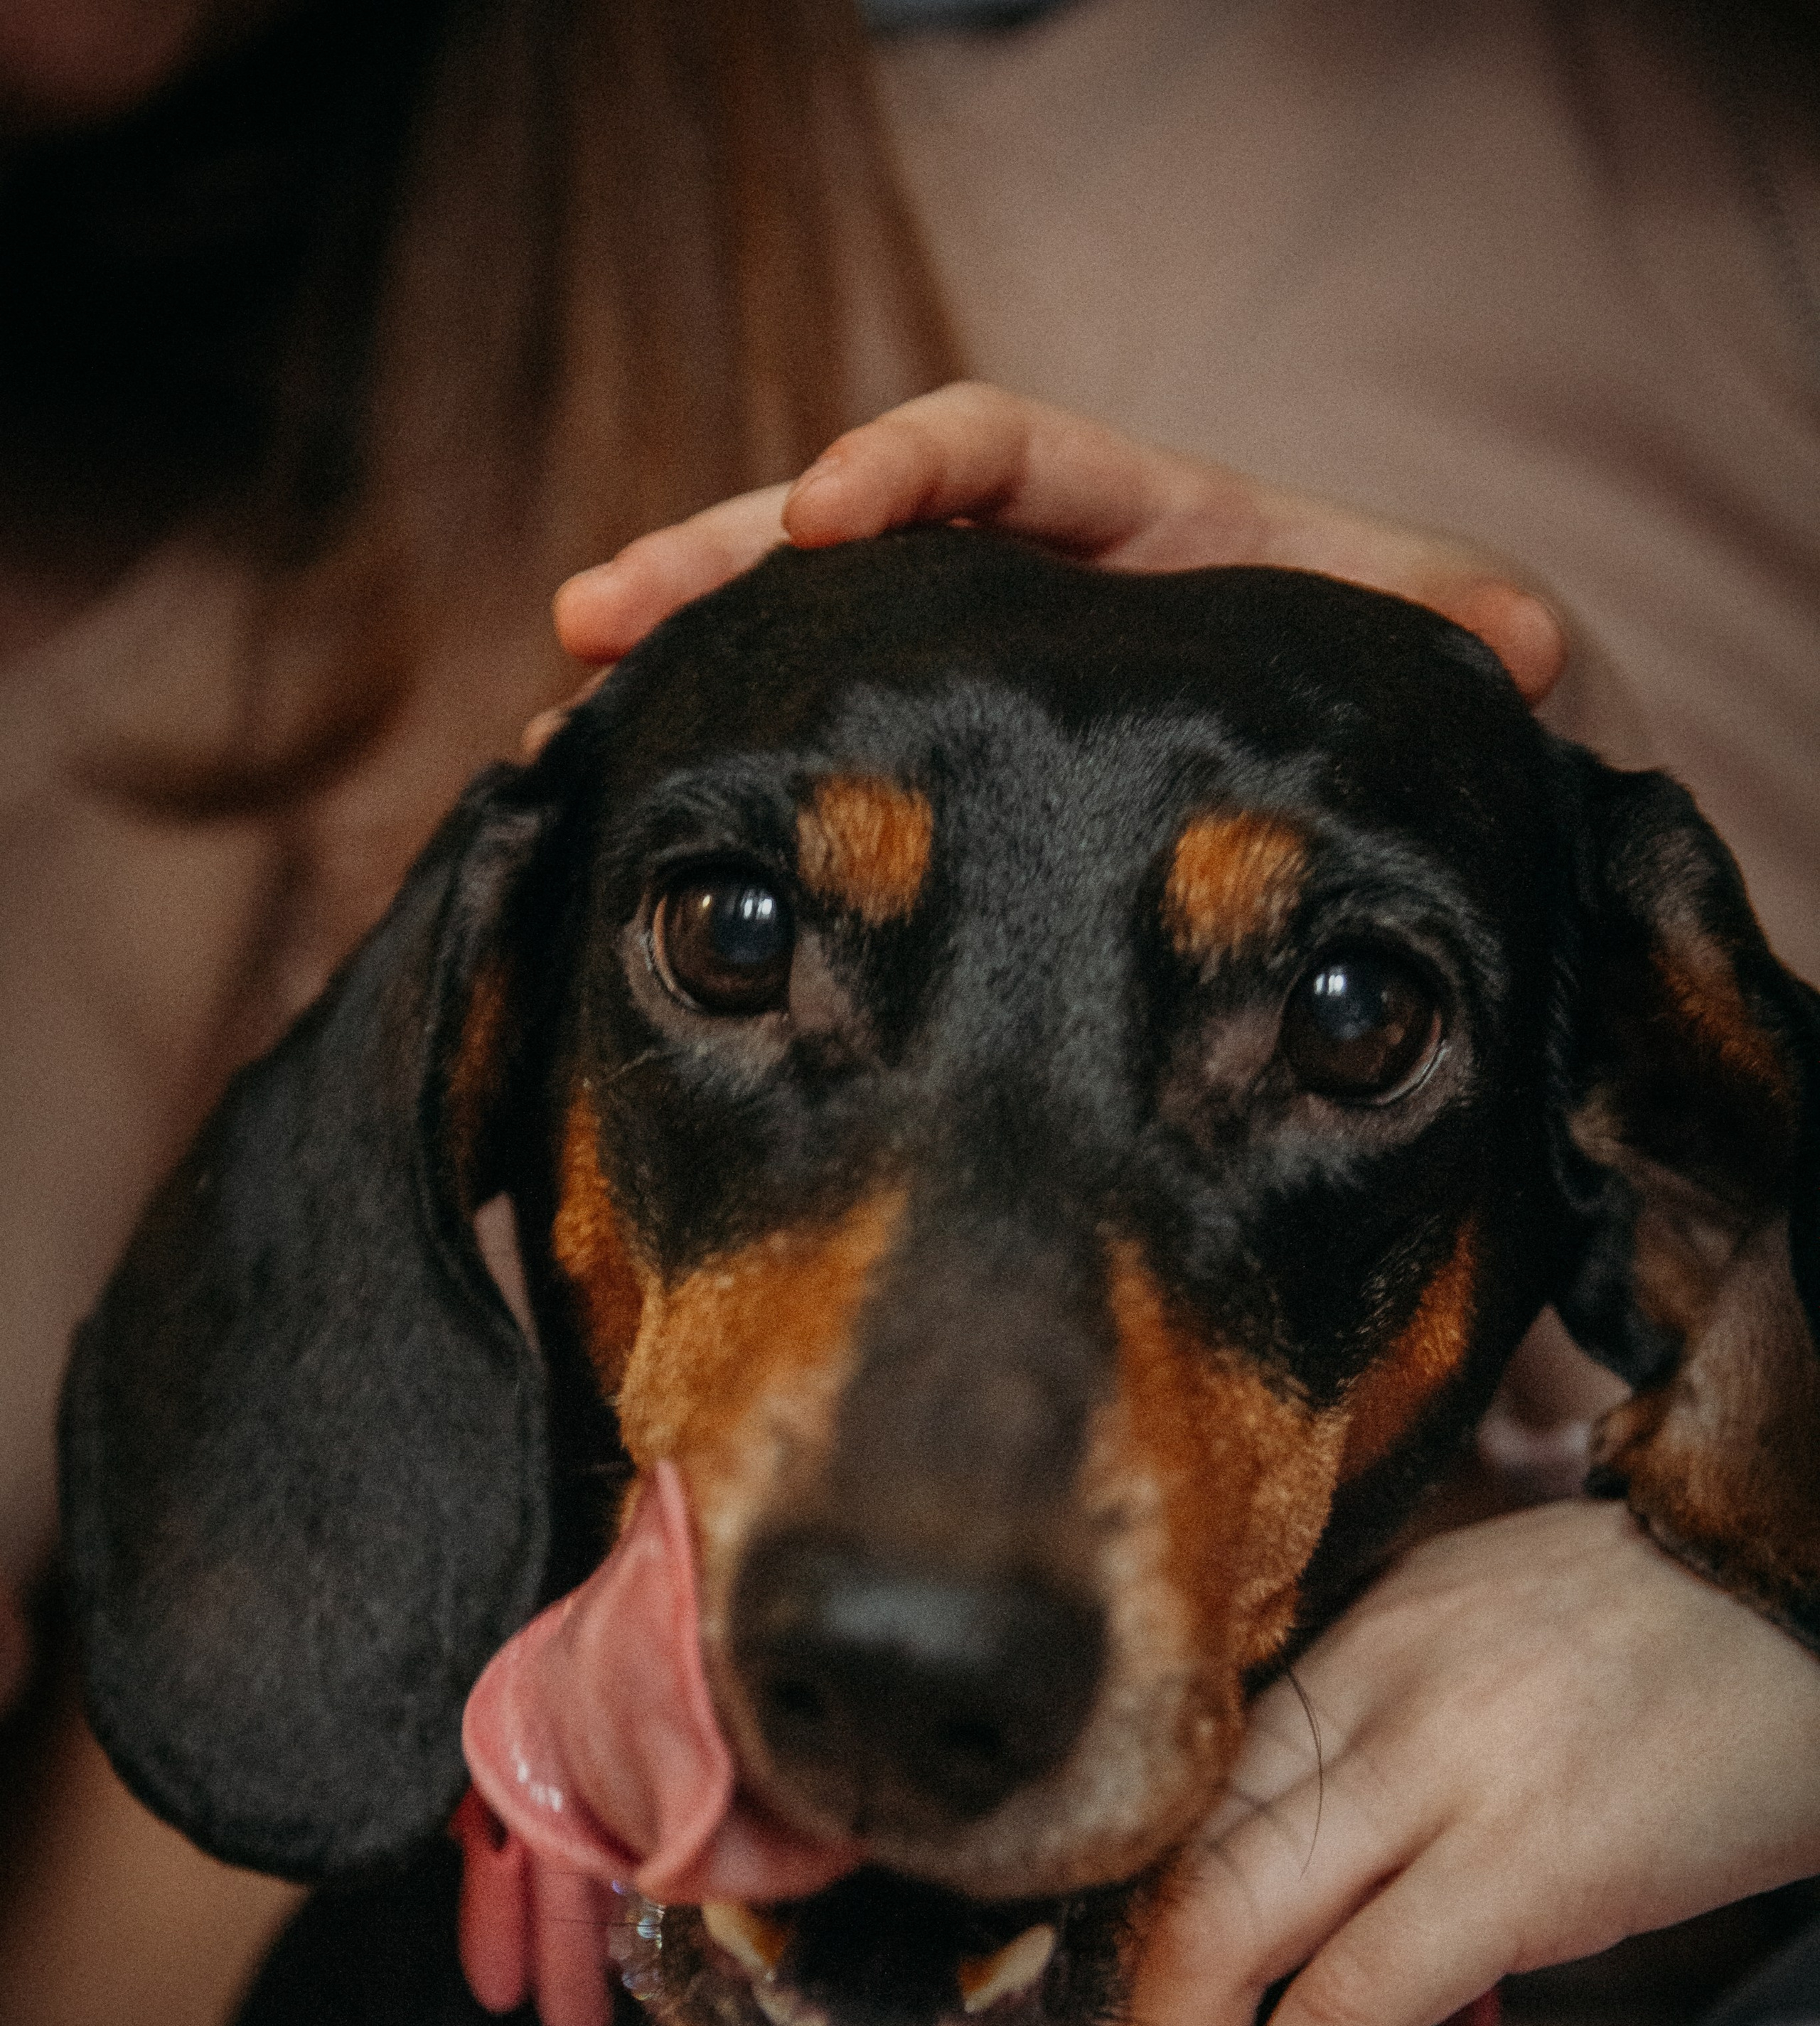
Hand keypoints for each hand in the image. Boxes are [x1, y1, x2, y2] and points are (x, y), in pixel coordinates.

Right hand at [538, 382, 1566, 743]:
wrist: (1402, 759)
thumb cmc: (1414, 677)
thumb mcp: (1443, 635)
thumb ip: (1456, 616)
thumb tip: (1525, 639)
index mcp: (1133, 518)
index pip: (995, 449)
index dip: (902, 467)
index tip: (824, 516)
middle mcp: (1032, 579)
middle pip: (844, 535)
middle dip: (715, 562)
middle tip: (591, 617)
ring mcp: (981, 666)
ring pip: (803, 639)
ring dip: (682, 666)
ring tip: (556, 726)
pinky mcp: (960, 751)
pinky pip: (825, 736)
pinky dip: (731, 763)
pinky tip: (632, 820)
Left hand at [1102, 1500, 1819, 2025]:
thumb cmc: (1692, 1653)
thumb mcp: (1510, 1676)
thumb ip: (1426, 1802)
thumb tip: (1419, 2008)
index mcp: (1352, 1642)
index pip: (1178, 1805)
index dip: (1130, 1943)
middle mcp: (1361, 1689)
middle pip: (1168, 1873)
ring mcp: (1432, 1770)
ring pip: (1219, 1937)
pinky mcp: (1524, 1861)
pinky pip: (1349, 2000)